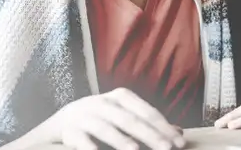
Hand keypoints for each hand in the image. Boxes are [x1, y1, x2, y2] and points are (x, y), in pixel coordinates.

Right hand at [41, 88, 185, 149]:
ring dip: (121, 140)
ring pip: (107, 128)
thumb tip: (178, 132)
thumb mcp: (125, 116)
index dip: (164, 127)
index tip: (179, 142)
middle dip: (151, 135)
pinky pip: (81, 139)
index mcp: (122, 97)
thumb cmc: (102, 119)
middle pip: (131, 120)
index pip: (147, 112)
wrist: (61, 122)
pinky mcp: (69, 129)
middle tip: (167, 149)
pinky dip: (89, 147)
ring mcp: (85, 115)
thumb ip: (149, 124)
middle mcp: (104, 102)